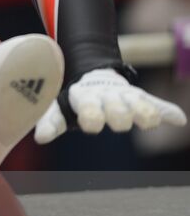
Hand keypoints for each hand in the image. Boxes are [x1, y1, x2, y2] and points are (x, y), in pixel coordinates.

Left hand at [34, 68, 187, 144]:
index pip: (89, 108)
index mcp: (84, 97)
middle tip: (119, 122)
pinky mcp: (140, 98)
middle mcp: (106, 95)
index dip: (91, 116)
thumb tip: (40, 138)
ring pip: (138, 104)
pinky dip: (167, 111)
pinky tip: (178, 119)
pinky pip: (155, 103)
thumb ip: (50, 122)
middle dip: (118, 114)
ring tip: (150, 120)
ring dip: (144, 113)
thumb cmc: (72, 100)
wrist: (92, 77)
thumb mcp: (57, 108)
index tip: (91, 124)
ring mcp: (125, 96)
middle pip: (116, 107)